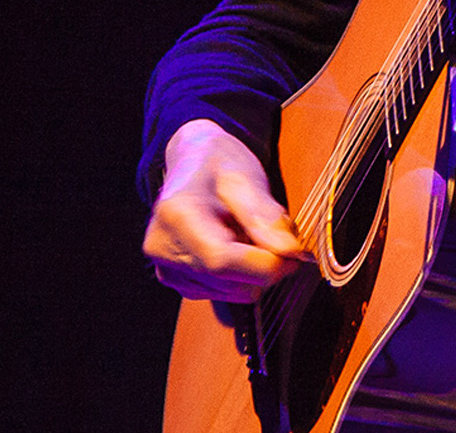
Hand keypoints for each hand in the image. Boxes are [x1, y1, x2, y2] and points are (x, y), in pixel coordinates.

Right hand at [143, 118, 309, 302]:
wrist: (193, 162)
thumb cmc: (219, 164)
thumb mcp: (246, 176)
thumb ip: (266, 214)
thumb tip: (289, 250)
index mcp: (176, 214)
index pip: (221, 261)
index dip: (264, 265)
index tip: (293, 254)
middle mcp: (162, 246)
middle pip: (228, 280)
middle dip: (264, 265)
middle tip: (274, 234)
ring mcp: (166, 267)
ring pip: (230, 291)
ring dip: (252, 270)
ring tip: (249, 233)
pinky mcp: (175, 279)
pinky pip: (223, 293)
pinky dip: (240, 276)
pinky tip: (236, 245)